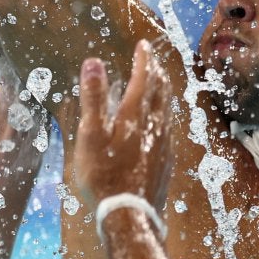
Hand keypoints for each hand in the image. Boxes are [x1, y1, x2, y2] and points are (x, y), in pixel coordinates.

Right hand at [72, 40, 172, 210]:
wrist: (129, 213)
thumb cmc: (103, 174)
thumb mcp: (91, 134)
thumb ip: (94, 97)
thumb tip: (94, 62)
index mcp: (136, 115)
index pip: (145, 77)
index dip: (144, 59)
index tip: (143, 45)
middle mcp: (155, 125)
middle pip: (161, 91)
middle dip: (156, 72)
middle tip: (151, 61)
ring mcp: (163, 143)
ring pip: (167, 109)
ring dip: (162, 92)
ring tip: (157, 85)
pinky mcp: (165, 160)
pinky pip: (167, 128)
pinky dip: (162, 115)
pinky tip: (158, 123)